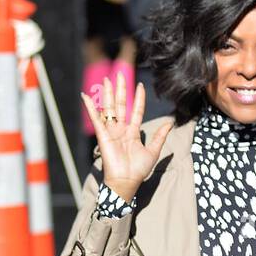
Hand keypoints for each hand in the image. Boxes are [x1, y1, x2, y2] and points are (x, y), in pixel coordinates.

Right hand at [80, 72, 172, 200]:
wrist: (126, 181)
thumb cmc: (138, 170)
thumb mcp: (153, 151)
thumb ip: (160, 136)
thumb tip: (169, 123)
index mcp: (132, 132)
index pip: (136, 110)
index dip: (139, 98)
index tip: (140, 85)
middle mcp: (121, 129)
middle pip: (121, 105)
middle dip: (121, 89)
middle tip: (119, 74)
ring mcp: (111, 131)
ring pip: (109, 108)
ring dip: (108, 93)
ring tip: (107, 80)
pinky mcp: (103, 135)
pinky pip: (96, 119)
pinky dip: (90, 107)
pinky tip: (86, 96)